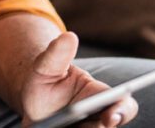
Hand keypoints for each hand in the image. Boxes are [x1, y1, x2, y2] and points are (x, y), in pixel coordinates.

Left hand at [18, 31, 137, 127]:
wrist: (30, 100)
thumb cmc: (45, 79)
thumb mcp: (46, 65)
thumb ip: (56, 53)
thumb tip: (69, 36)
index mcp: (100, 96)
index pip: (123, 106)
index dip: (122, 111)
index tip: (110, 117)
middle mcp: (98, 119)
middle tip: (92, 126)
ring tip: (62, 127)